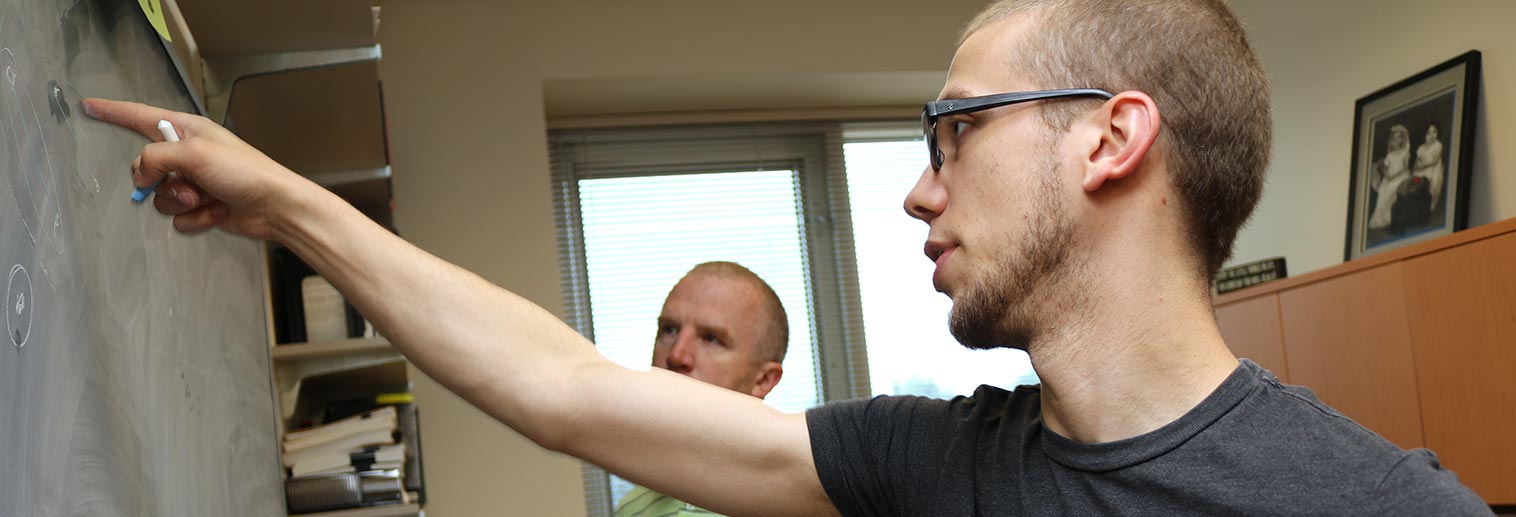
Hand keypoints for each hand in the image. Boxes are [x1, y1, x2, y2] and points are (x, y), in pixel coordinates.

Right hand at [83, 98, 306, 239]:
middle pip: (145, 167)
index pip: (139, 116)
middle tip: (189, 185)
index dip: (112, 112)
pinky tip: (218, 212)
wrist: (275, 207)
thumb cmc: (247, 172)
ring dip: (183, 203)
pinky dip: (196, 219)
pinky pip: (177, 218)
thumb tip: (140, 176)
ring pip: (159, 197)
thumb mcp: (195, 153)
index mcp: (186, 131)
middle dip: (162, 182)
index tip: (90, 106)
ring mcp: (194, 182)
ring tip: (209, 198)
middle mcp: (188, 154)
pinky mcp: (201, 206)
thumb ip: (155, 158)